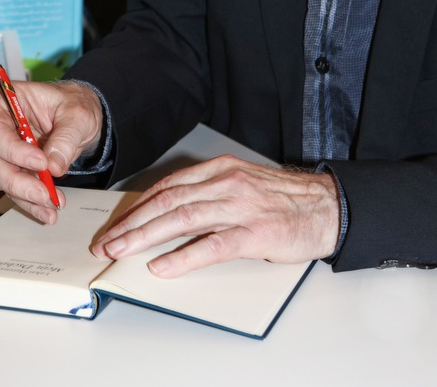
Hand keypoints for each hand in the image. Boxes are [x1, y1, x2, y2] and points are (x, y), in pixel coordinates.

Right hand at [0, 80, 103, 223]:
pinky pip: (16, 190)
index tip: (40, 163)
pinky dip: (31, 203)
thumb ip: (65, 138)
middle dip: (15, 181)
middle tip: (42, 194)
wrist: (80, 117)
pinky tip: (47, 212)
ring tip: (51, 205)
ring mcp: (4, 150)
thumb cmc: (74, 104)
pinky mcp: (15, 169)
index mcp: (5, 103)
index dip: (12, 150)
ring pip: (1, 179)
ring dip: (25, 196)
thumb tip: (54, 167)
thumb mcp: (77, 115)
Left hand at [91, 155, 339, 276]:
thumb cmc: (284, 201)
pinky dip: (183, 256)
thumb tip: (170, 214)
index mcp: (221, 169)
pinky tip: (163, 266)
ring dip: (146, 236)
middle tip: (108, 241)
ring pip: (181, 219)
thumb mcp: (242, 185)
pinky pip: (211, 244)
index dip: (138, 206)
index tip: (117, 224)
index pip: (168, 186)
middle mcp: (226, 183)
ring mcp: (239, 206)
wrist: (328, 206)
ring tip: (122, 251)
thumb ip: (210, 194)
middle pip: (167, 201)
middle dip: (133, 223)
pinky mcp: (254, 232)